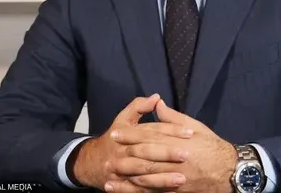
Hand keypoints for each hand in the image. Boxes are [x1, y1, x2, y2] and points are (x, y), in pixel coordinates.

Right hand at [72, 95, 193, 190]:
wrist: (90, 163)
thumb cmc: (113, 139)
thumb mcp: (123, 119)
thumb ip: (139, 106)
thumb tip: (156, 97)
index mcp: (126, 133)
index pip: (151, 130)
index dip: (170, 130)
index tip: (189, 132)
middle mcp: (123, 150)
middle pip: (147, 151)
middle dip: (167, 153)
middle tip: (187, 154)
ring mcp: (121, 169)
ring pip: (143, 172)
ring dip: (162, 176)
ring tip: (182, 178)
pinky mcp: (122, 184)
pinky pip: (138, 188)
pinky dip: (153, 189)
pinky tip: (169, 190)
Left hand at [106, 99, 237, 192]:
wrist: (230, 171)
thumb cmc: (212, 146)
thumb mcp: (195, 127)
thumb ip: (174, 118)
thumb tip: (157, 104)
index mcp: (179, 141)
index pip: (150, 136)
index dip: (131, 135)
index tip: (116, 133)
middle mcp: (176, 159)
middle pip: (145, 156)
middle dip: (124, 154)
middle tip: (107, 153)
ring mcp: (176, 177)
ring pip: (147, 176)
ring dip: (126, 175)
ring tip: (110, 173)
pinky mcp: (177, 190)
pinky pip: (155, 191)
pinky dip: (139, 190)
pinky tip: (126, 189)